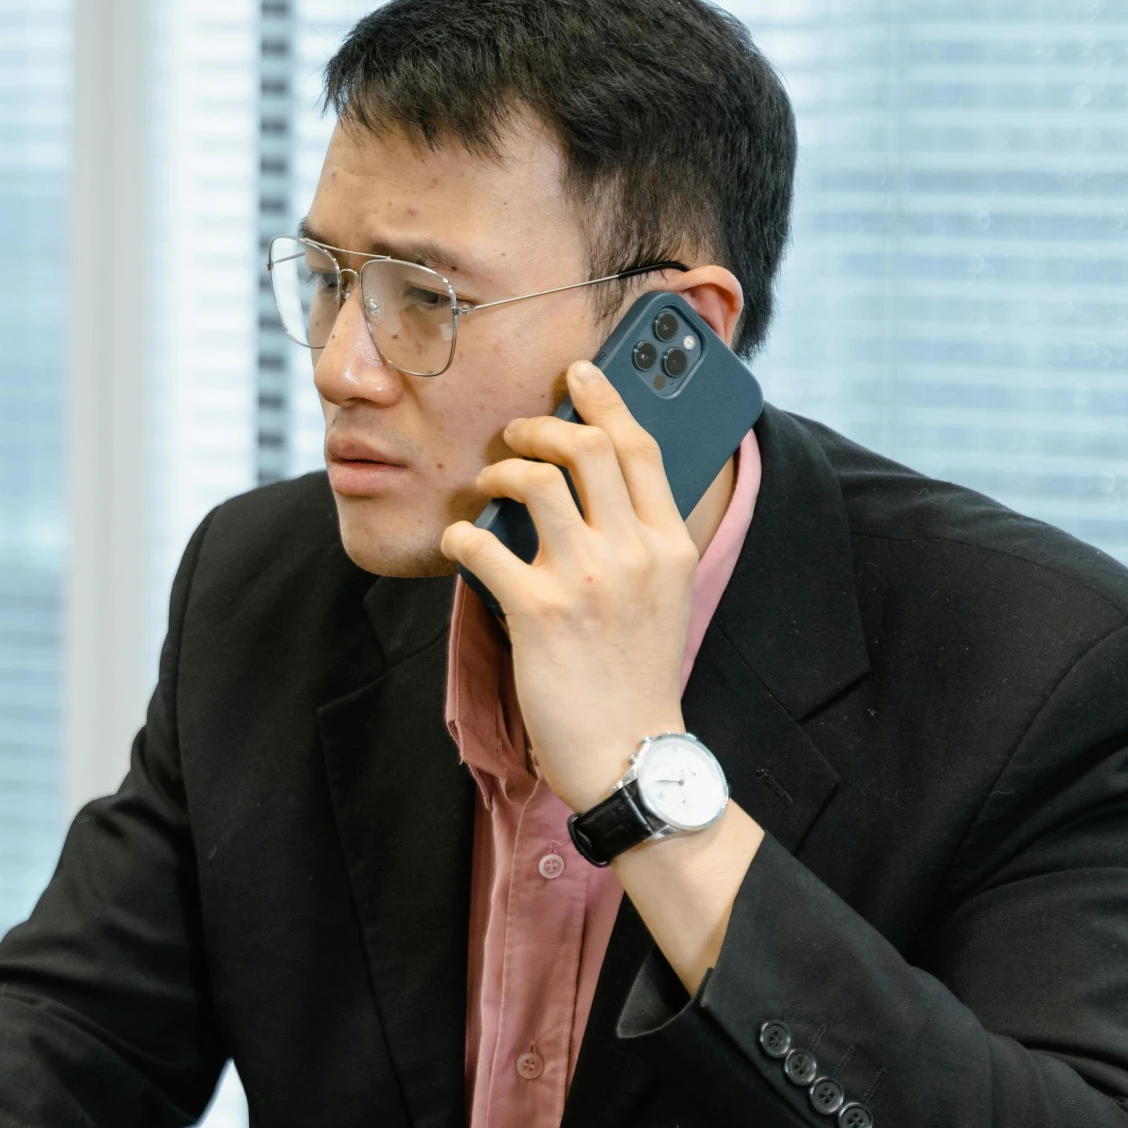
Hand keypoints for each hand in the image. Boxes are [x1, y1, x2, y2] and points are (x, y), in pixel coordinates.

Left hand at [439, 359, 699, 811]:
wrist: (629, 751)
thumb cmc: (634, 674)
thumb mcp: (662, 596)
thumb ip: (638, 539)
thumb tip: (591, 487)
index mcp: (670, 543)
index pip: (640, 447)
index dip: (605, 400)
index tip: (578, 375)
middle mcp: (634, 551)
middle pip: (588, 447)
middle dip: (540, 425)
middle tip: (515, 435)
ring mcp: (587, 579)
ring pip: (535, 480)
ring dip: (499, 473)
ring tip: (486, 488)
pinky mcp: (539, 611)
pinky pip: (482, 543)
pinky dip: (461, 536)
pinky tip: (458, 546)